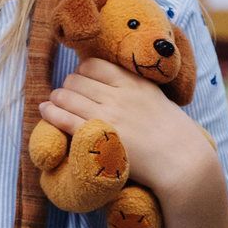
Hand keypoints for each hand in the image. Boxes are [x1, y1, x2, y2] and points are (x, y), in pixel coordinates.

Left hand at [39, 59, 217, 198]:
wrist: (182, 162)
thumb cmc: (173, 135)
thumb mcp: (155, 99)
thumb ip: (134, 89)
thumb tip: (115, 83)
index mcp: (133, 82)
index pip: (94, 64)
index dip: (82, 72)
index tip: (81, 81)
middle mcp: (118, 94)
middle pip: (77, 79)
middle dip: (68, 86)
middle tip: (66, 95)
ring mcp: (107, 114)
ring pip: (67, 96)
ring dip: (56, 98)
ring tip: (53, 103)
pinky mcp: (98, 136)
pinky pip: (64, 118)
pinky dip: (51, 112)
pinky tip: (45, 111)